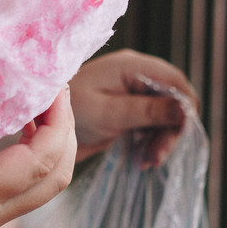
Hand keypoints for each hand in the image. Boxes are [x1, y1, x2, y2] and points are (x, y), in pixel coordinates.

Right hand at [0, 22, 76, 227]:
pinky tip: (21, 123)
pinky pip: (30, 187)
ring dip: (54, 143)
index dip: (57, 117)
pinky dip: (38, 155)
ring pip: (48, 184)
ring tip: (39, 102)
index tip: (51, 82)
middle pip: (58, 175)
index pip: (41, 159)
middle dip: (64, 128)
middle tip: (51, 88)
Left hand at [70, 49, 196, 166]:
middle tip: (157, 157)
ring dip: (162, 138)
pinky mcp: (129, 107)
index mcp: (131, 66)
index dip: (184, 108)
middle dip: (172, 128)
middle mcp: (136, 74)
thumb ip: (147, 110)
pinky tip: (143, 158)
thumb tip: (185, 108)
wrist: (41, 125)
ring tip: (149, 161)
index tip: (177, 136)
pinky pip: (153, 122)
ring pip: (166, 113)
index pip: (175, 81)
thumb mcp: (108, 113)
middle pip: (174, 98)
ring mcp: (133, 90)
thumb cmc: (69, 112)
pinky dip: (152, 139)